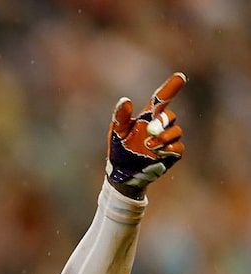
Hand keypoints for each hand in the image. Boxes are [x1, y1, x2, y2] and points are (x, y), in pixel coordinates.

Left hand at [106, 72, 185, 192]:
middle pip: (170, 116)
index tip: (180, 76)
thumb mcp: (117, 132)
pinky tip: (159, 153)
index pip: (161, 99)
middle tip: (150, 130)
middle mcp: (159, 127)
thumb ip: (121, 117)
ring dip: (164, 137)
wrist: (123, 173)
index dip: (171, 88)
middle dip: (162, 122)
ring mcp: (167, 140)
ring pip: (176, 131)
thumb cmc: (119, 149)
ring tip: (148, 145)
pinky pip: (179, 147)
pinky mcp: (171, 154)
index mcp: (146, 118)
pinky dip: (170, 148)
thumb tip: (125, 99)